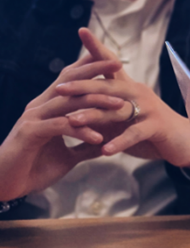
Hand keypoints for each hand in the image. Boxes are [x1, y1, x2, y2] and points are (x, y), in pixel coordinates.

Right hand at [0, 53, 124, 200]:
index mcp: (48, 107)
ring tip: (120, 106)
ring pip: (68, 103)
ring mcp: (34, 118)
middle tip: (119, 65)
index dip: (90, 68)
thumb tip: (107, 142)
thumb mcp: (67, 157)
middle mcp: (40, 106)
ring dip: (96, 103)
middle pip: (70, 82)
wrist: (4, 186)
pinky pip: (60, 126)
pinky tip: (98, 138)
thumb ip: (85, 145)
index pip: (71, 80)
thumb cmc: (33, 169)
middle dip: (95, 71)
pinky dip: (81, 131)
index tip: (116, 61)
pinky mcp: (30, 133)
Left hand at [55, 29, 189, 173]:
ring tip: (73, 121)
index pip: (110, 64)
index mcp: (129, 88)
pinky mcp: (156, 126)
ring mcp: (148, 108)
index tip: (81, 31)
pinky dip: (119, 142)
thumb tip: (71, 113)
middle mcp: (139, 92)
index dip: (96, 47)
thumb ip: (102, 113)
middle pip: (108, 86)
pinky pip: (134, 133)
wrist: (183, 142)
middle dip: (83, 86)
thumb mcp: (123, 119)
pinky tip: (105, 150)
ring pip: (117, 110)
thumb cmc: (149, 130)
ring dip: (94, 116)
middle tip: (60, 88)